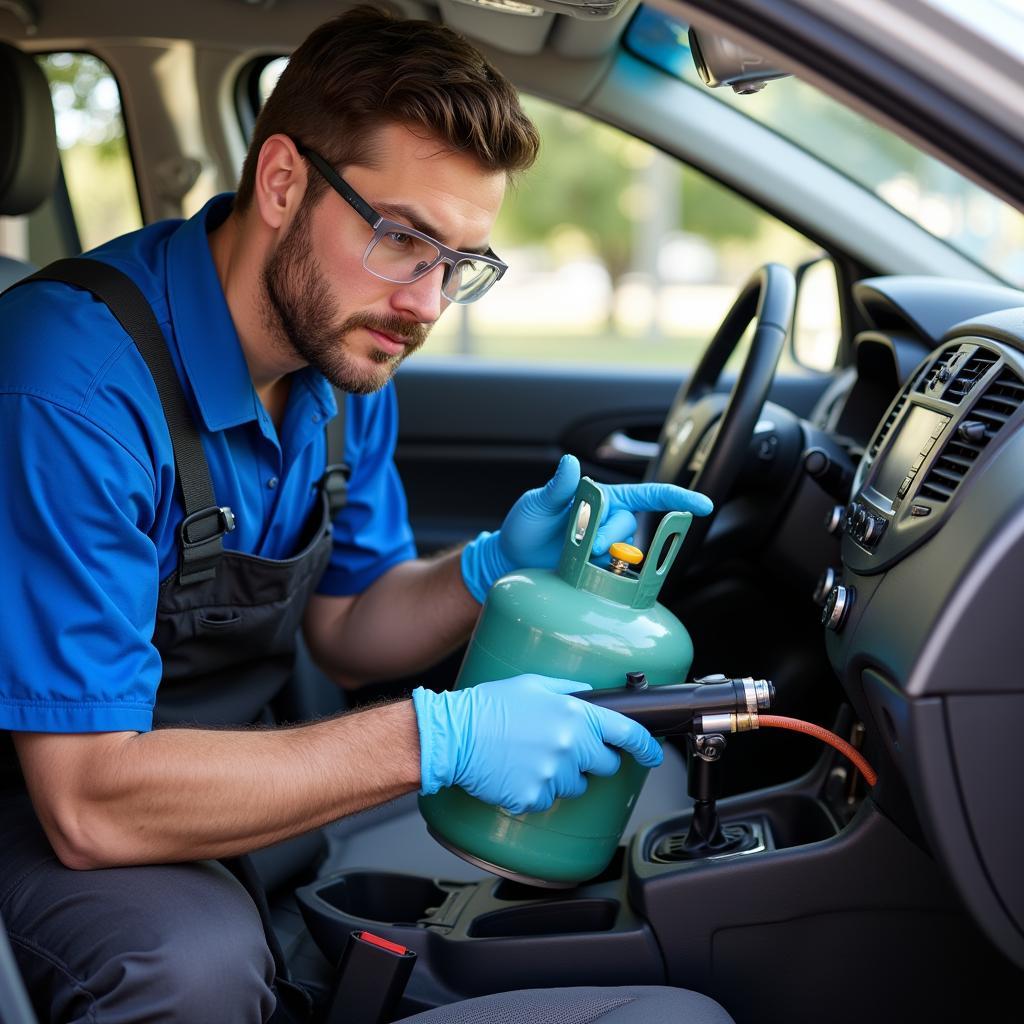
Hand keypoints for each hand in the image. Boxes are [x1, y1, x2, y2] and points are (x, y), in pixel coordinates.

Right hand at [413, 674, 663, 814]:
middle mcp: (570, 746)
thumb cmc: (489, 706)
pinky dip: (537, 791)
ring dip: (562, 775)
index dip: (645, 747)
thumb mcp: (532, 684)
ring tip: (531, 757)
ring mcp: (553, 775)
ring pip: (576, 786)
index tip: (652, 755)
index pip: (627, 733)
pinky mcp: (534, 798)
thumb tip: (589, 694)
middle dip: (591, 759)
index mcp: (575, 715)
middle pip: (605, 765)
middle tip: (562, 748)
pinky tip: (517, 772)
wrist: (454, 736)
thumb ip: (568, 689)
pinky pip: (548, 801)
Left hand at [460, 453, 712, 601]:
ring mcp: (605, 547)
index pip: (645, 495)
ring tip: (575, 556)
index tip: (701, 505)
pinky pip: (614, 574)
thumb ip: (557, 487)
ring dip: (602, 555)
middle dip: (608, 536)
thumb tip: (571, 462)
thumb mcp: (537, 504)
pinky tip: (581, 571)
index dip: (675, 498)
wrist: (510, 561)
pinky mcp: (600, 571)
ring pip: (623, 552)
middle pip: (629, 527)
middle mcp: (608, 521)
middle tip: (581, 543)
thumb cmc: (523, 527)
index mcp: (601, 498)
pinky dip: (601, 573)